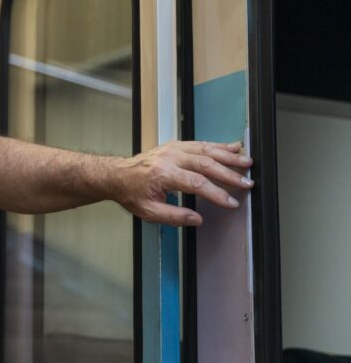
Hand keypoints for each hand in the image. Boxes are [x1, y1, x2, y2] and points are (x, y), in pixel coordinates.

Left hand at [114, 141, 252, 225]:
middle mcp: (169, 157)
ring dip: (228, 156)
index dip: (217, 194)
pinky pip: (199, 144)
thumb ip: (175, 216)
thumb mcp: (149, 211)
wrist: (117, 175)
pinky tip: (232, 148)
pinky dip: (217, 145)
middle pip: (206, 164)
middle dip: (229, 174)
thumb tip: (197, 219)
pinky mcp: (174, 145)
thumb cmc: (131, 192)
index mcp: (163, 174)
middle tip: (247, 182)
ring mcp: (172, 149)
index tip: (231, 202)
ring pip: (205, 150)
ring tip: (246, 162)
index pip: (197, 183)